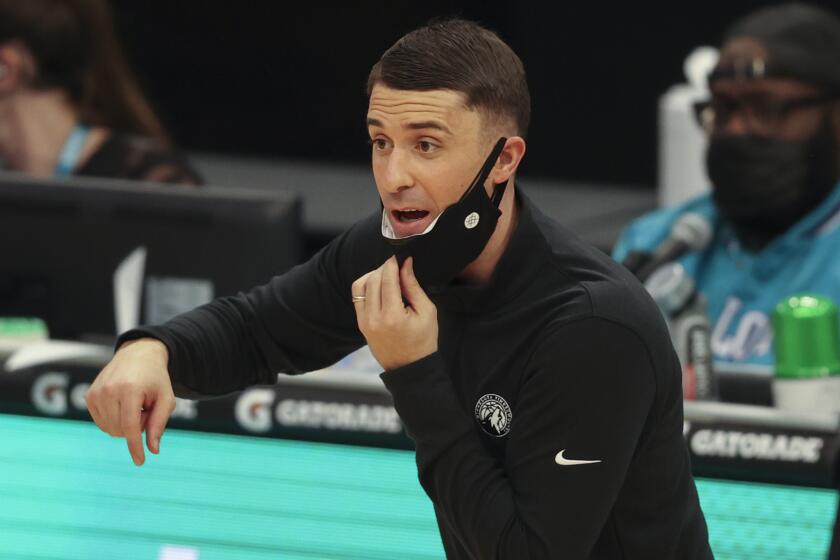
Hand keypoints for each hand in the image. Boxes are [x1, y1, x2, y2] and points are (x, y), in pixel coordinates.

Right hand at [85, 338, 175, 465]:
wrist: (138, 355)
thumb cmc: (155, 379)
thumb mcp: (166, 398)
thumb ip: (159, 424)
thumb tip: (152, 449)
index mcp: (129, 390)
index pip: (130, 426)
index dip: (135, 446)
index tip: (140, 461)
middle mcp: (108, 391)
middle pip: (121, 430)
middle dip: (137, 427)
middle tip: (146, 409)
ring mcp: (96, 393)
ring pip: (111, 429)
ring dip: (126, 424)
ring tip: (135, 405)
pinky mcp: (89, 397)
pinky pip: (103, 423)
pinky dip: (115, 421)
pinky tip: (123, 405)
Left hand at [352, 256, 437, 369]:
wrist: (410, 367)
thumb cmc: (423, 340)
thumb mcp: (426, 311)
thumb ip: (413, 286)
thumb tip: (405, 264)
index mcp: (393, 316)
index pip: (387, 279)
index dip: (392, 263)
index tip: (399, 256)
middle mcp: (374, 318)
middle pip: (373, 280)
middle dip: (384, 268)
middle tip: (397, 266)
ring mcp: (365, 322)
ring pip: (361, 285)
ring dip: (373, 275)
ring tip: (388, 276)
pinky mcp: (361, 324)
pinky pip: (357, 296)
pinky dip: (366, 286)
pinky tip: (379, 286)